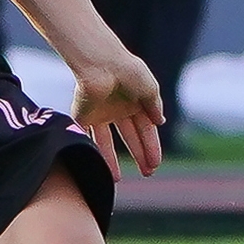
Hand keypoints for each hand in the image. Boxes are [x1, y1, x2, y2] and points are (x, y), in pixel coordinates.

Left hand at [69, 48, 165, 180]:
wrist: (100, 64)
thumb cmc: (127, 71)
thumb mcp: (149, 88)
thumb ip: (154, 105)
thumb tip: (160, 121)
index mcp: (135, 101)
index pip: (145, 128)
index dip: (151, 146)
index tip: (155, 163)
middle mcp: (118, 108)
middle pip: (129, 137)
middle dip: (138, 155)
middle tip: (147, 173)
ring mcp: (100, 112)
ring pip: (106, 142)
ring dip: (111, 160)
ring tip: (117, 179)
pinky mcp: (83, 115)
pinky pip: (88, 138)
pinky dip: (93, 152)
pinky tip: (98, 166)